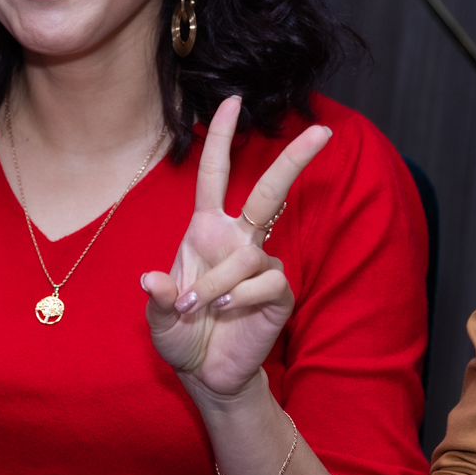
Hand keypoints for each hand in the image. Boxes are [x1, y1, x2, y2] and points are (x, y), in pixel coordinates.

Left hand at [142, 96, 331, 399]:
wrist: (207, 373)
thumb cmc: (182, 334)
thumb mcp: (158, 317)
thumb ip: (157, 298)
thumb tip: (153, 280)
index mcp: (207, 230)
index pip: (215, 174)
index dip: (222, 138)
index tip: (233, 101)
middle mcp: (238, 239)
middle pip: (270, 191)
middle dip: (295, 159)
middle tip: (323, 130)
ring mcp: (262, 265)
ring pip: (249, 255)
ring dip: (219, 283)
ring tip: (201, 306)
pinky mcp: (279, 293)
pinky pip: (265, 283)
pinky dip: (241, 299)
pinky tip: (230, 312)